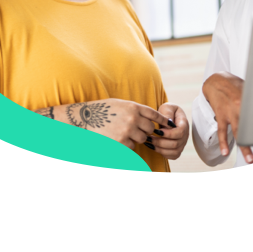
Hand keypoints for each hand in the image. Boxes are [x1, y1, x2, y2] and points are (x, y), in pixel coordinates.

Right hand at [58, 98, 173, 150]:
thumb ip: (135, 109)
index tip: (168, 124)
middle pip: (149, 129)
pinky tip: (116, 139)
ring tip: (123, 133)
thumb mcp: (120, 104)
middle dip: (145, 131)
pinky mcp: (121, 142)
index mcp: (133, 107)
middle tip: (135, 130)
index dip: (162, 119)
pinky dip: (126, 145)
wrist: (84, 118)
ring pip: (141, 139)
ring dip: (136, 139)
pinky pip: (131, 147)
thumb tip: (150, 117)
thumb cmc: (101, 110)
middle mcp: (132, 118)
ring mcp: (127, 131)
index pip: (154, 114)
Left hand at [146, 103, 188, 159]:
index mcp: (184, 124)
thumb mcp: (167, 107)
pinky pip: (172, 156)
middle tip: (149, 138)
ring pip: (174, 152)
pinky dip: (162, 153)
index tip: (157, 131)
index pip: (180, 132)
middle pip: (176, 144)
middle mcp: (185, 135)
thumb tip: (168, 122)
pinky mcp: (177, 150)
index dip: (169, 134)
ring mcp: (182, 144)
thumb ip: (167, 113)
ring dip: (160, 148)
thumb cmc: (167, 111)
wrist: (167, 116)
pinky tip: (153, 146)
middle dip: (161, 142)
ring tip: (149, 142)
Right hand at [202, 72, 252, 164]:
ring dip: (244, 148)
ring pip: (238, 133)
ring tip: (250, 159)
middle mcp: (239, 106)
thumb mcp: (248, 89)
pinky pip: (222, 131)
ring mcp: (229, 112)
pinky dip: (223, 143)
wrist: (216, 81)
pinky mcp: (220, 115)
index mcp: (249, 99)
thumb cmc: (234, 85)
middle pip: (251, 128)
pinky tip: (225, 152)